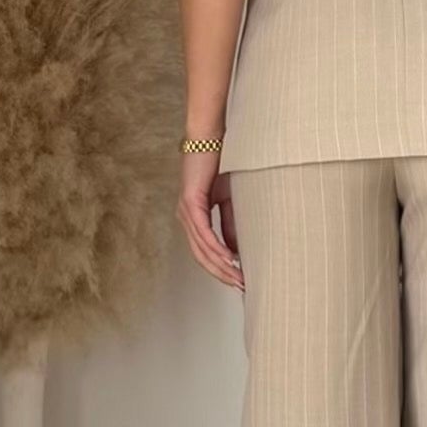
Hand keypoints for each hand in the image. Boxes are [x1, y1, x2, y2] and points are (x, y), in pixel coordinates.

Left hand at [178, 156, 243, 290]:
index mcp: (192, 218)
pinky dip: (217, 248)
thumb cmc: (221, 165)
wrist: (212, 139)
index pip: (204, 252)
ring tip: (238, 277)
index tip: (238, 281)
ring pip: (202, 248)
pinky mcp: (190, 202)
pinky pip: (204, 233)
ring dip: (221, 265)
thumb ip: (230, 225)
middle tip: (241, 286)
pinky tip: (229, 258)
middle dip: (222, 274)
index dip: (220, 269)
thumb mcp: (229, 201)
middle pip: (201, 256)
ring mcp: (185, 211)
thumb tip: (235, 250)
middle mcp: (185, 218)